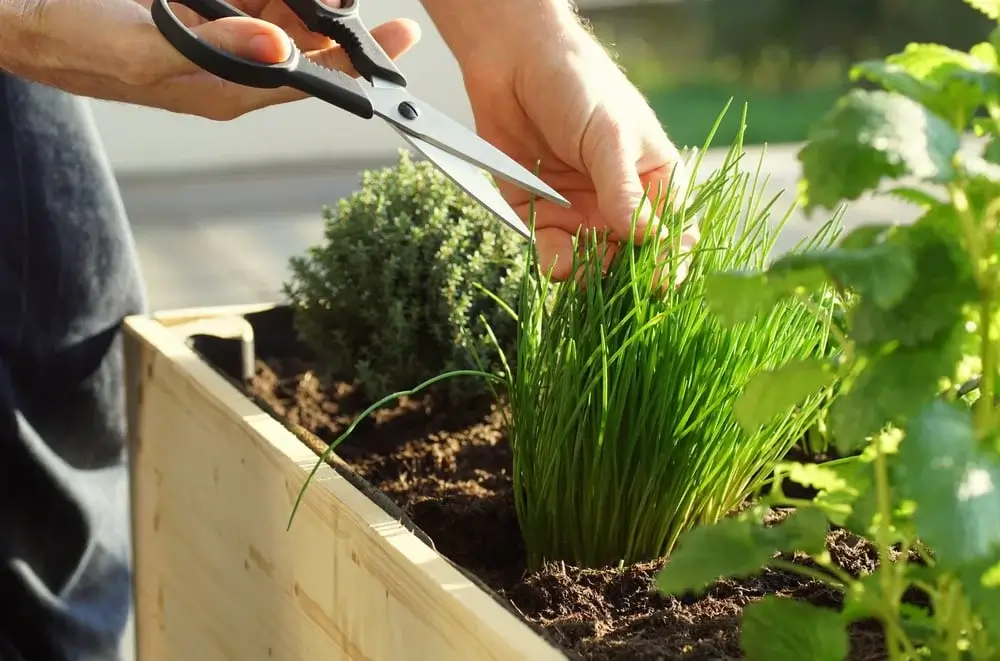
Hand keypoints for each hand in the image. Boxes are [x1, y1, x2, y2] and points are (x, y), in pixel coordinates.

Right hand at [0, 0, 419, 119]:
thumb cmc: (74, 41)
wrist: (24, 18)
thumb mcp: (144, 47)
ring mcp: (217, 37)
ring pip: (286, 16)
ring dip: (311, 0)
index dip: (358, 64)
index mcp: (225, 90)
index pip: (309, 82)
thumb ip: (217, 51)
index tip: (399, 38)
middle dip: (344, 23)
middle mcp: (231, 68)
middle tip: (370, 2)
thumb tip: (285, 52)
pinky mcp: (202, 12)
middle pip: (307, 48)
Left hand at [460, 27, 698, 281]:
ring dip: (591, 274)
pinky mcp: (541, 216)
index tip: (662, 278)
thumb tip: (646, 237)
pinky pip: (553, 253)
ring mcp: (582, 213)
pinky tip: (557, 262)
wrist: (514, 64)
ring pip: (594, 265)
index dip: (671, 259)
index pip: (674, 232)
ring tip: (584, 271)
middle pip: (634, 258)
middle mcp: (621, 204)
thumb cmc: (578, 86)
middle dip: (627, 276)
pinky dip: (556, 263)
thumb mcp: (609, 135)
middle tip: (618, 284)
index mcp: (654, 181)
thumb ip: (624, 189)